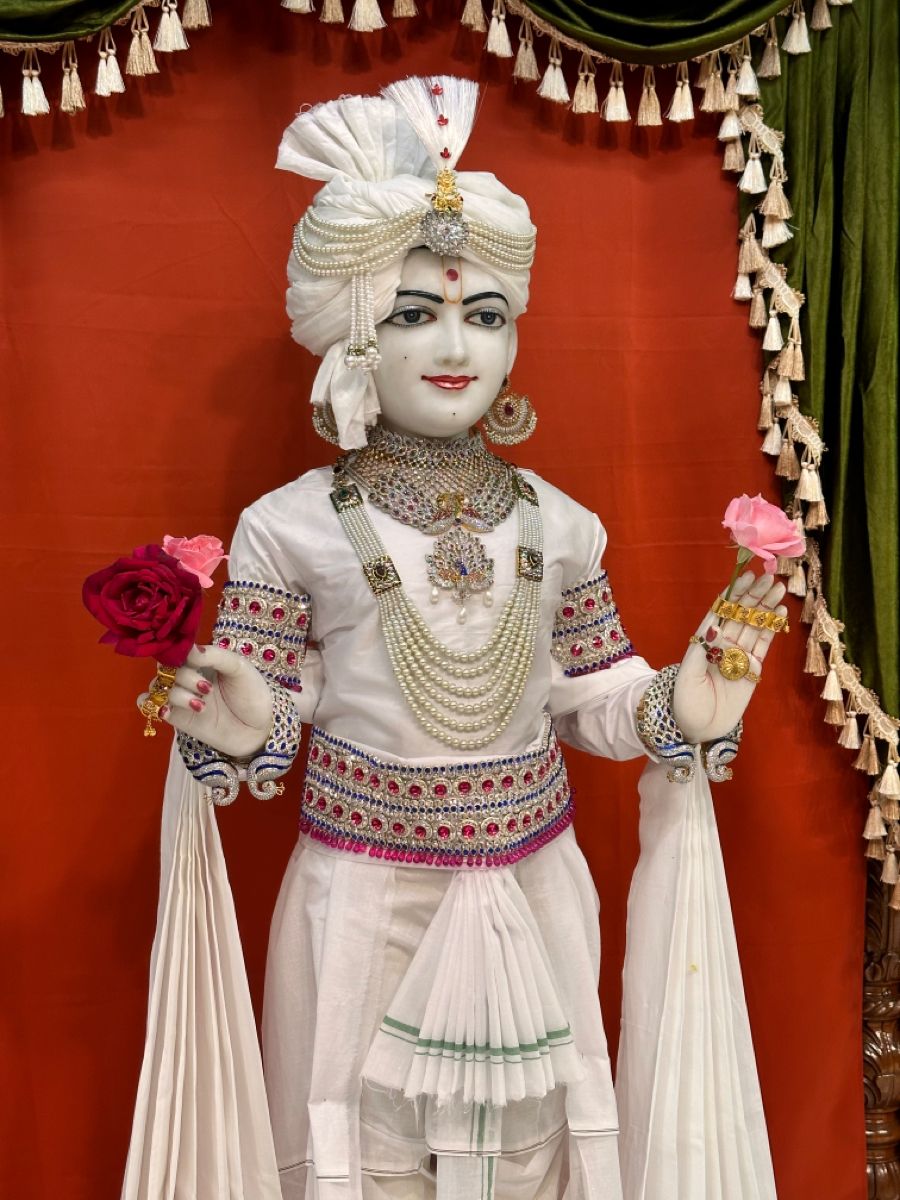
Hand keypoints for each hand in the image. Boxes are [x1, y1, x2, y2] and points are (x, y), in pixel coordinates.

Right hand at [137, 645, 273, 758]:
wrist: (261, 727)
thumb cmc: (252, 693)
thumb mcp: (239, 668)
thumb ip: (215, 656)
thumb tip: (189, 649)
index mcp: (202, 661)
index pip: (178, 651)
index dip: (180, 654)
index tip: (195, 661)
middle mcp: (189, 677)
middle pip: (167, 669)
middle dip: (184, 677)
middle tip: (207, 689)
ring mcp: (183, 697)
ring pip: (159, 688)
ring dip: (177, 694)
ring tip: (201, 705)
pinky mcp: (179, 718)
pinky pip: (153, 708)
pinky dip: (154, 706)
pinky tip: (168, 710)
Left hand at [672, 571, 786, 743]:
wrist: (698, 729)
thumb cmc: (685, 702)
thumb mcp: (687, 675)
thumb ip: (701, 650)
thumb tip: (715, 625)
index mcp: (704, 641)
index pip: (720, 610)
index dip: (733, 593)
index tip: (746, 577)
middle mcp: (723, 644)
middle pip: (740, 614)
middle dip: (754, 595)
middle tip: (769, 577)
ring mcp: (739, 655)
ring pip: (754, 626)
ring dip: (766, 607)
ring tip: (778, 588)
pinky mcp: (752, 669)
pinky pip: (763, 645)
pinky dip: (771, 629)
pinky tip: (779, 612)